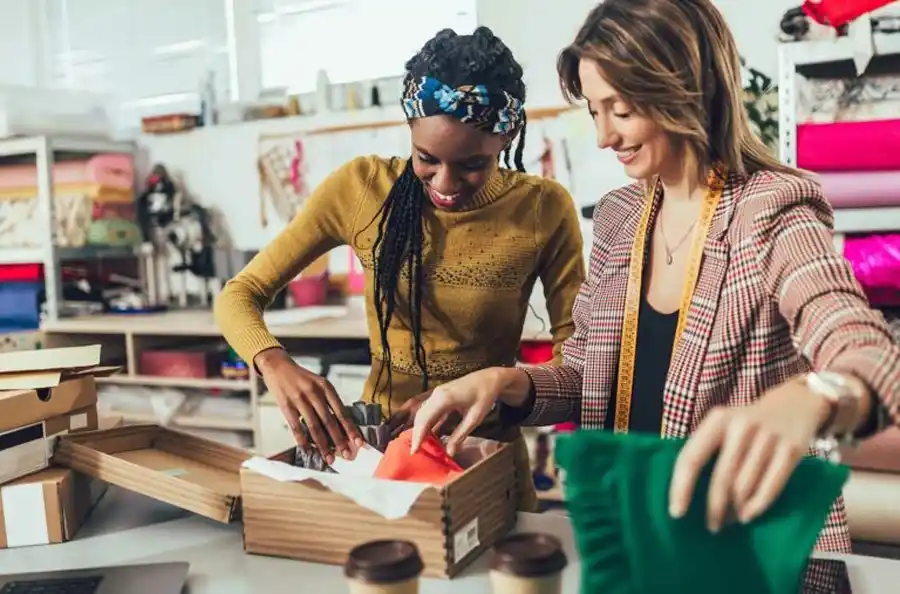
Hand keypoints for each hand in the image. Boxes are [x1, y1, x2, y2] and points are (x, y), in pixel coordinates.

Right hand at [256, 348, 363, 462]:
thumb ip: (329, 401)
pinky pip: (296, 427)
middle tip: (348, 455)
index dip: (350, 428)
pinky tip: (309, 451)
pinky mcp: (286, 406)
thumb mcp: (319, 383)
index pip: (341, 411)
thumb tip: (341, 425)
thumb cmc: (302, 378)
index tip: (359, 442)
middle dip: (340, 441)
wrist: (278, 366)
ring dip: (323, 445)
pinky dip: (303, 441)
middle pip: (329, 421)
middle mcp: (314, 393)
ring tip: (330, 458)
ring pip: (314, 427)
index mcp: (326, 387)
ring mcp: (300, 400)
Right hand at [411, 367, 519, 455]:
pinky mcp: (440, 395)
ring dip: (421, 428)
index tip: (414, 451)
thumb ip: (460, 435)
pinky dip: (428, 422)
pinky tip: (430, 434)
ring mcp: (437, 393)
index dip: (418, 436)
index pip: (425, 420)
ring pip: (423, 413)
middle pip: (420, 416)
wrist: (490, 379)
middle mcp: (436, 394)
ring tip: (420, 445)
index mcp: (444, 399)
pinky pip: (430, 410)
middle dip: (416, 434)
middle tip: (415, 452)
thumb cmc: (484, 397)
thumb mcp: (474, 418)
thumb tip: (450, 452)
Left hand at [668, 377, 831, 531]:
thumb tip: (686, 493)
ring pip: (745, 486)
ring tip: (730, 520)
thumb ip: (706, 450)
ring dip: (735, 509)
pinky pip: (771, 486)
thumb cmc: (747, 424)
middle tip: (711, 527)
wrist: (794, 404)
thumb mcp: (723, 426)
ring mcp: (768, 437)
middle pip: (721, 478)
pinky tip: (748, 515)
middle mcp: (741, 426)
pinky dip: (757, 506)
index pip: (691, 458)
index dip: (681, 487)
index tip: (676, 513)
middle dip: (713, 508)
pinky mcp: (791, 450)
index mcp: (717, 419)